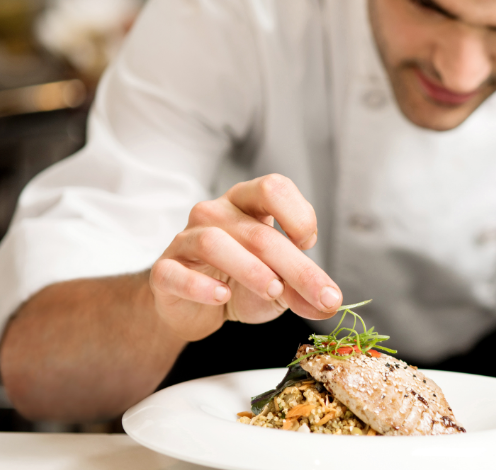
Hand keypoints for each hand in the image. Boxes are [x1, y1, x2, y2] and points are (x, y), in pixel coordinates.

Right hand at [149, 174, 341, 340]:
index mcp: (248, 204)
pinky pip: (176, 273)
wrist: (195, 309)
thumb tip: (331, 304)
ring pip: (216, 243)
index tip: (310, 244)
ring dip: (250, 269)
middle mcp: (216, 213)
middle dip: (295, 266)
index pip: (273, 187)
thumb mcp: (281, 285)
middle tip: (321, 296)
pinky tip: (222, 297)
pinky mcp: (164, 270)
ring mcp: (187, 239)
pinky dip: (201, 286)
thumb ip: (305, 290)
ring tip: (273, 290)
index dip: (298, 214)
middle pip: (257, 231)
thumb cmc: (242, 283)